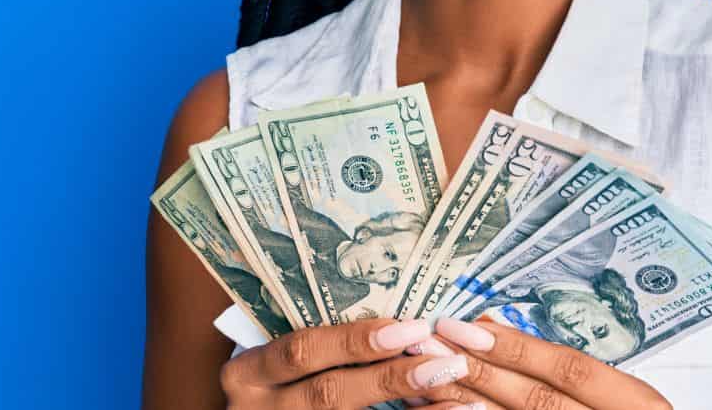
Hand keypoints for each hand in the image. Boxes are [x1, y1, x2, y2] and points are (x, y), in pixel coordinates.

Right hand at [219, 317, 490, 409]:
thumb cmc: (273, 381)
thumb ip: (321, 338)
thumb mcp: (276, 358)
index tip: (412, 327)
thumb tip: (401, 311)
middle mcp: (260, 408)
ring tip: (463, 397)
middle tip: (447, 362)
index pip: (301, 351)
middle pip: (330, 393)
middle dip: (391, 378)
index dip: (356, 340)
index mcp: (247, 373)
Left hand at [410, 318, 672, 409]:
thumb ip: (575, 376)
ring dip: (464, 403)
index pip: (570, 370)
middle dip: (478, 371)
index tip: (465, 324)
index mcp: (636, 405)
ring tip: (422, 377)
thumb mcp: (624, 400)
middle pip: (536, 400)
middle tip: (428, 343)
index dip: (516, 347)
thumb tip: (495, 333)